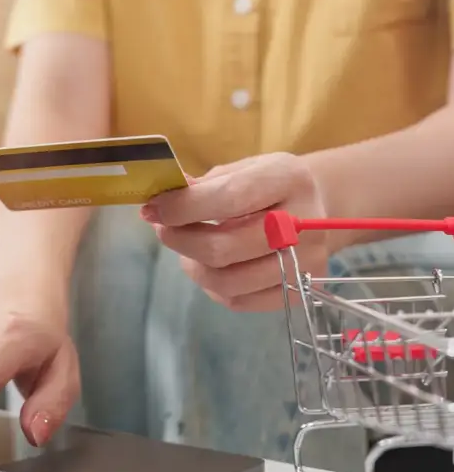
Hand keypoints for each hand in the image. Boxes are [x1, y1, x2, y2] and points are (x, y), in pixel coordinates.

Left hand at [140, 153, 329, 311]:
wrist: (317, 207)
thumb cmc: (267, 187)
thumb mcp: (241, 170)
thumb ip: (203, 185)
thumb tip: (161, 201)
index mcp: (288, 179)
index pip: (229, 199)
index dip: (183, 208)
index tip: (153, 209)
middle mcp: (305, 223)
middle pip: (223, 249)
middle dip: (180, 240)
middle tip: (162, 230)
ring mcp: (306, 263)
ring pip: (227, 282)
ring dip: (193, 266)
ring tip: (186, 250)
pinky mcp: (299, 291)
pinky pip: (238, 301)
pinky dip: (212, 287)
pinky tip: (210, 267)